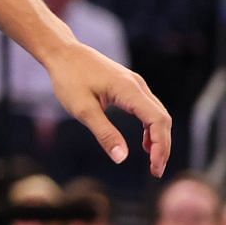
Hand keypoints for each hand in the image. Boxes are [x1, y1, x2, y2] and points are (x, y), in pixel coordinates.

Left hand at [41, 40, 172, 176]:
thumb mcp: (82, 109)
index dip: (161, 146)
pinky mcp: (129, 86)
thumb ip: (104, 133)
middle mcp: (138, 86)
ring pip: (157, 114)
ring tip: (152, 161)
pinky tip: (144, 143)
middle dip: (162, 146)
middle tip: (156, 171)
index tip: (155, 168)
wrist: (63, 53)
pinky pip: (148, 109)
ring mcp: (135, 84)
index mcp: (129, 90)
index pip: (157, 121)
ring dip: (158, 138)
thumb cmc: (69, 79)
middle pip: (162, 119)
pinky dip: (149, 128)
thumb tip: (122, 158)